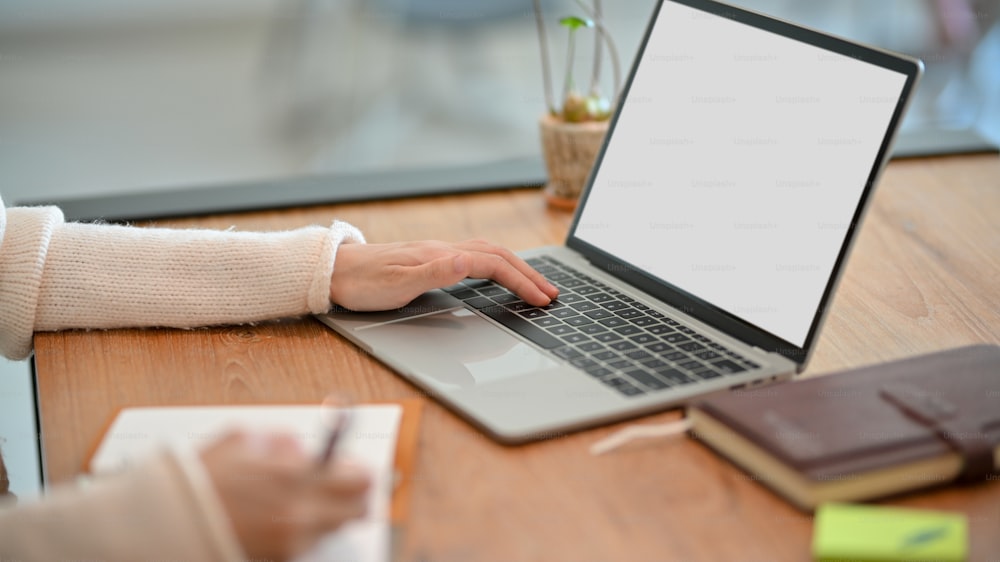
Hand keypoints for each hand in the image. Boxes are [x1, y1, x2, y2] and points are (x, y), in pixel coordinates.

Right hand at [200, 431, 370, 560]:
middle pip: (358, 510)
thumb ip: (279, 440)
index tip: (351, 467)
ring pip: (333, 528)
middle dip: (352, 496)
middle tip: (336, 487)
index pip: (360, 479)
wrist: (167, 525)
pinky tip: (275, 520)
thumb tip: (302, 447)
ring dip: (324, 513)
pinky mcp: (280, 560)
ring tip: (292, 502)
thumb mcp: (239, 441)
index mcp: (294, 480)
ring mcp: (291, 543)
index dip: (358, 470)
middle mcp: (300, 516)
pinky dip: (301, 531)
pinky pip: (307, 543)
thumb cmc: (200, 482)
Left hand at [329, 239, 558, 310]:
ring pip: (488, 253)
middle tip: (552, 293)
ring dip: (516, 267)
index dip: (522, 281)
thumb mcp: (397, 285)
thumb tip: (466, 260)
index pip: (493, 263)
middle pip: (498, 255)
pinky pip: (475, 257)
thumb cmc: (362, 284)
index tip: (542, 299)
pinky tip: (498, 275)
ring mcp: (437, 253)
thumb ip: (435, 273)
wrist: (333, 272)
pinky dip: (497, 265)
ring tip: (535, 284)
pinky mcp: (430, 259)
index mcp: (440, 255)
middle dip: (529, 274)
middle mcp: (443, 249)